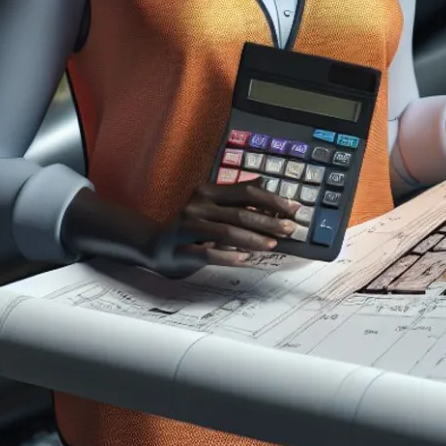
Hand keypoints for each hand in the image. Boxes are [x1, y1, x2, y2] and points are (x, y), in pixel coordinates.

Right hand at [174, 180, 302, 269]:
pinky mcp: (181, 250)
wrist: (152, 243)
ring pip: (227, 232)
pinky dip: (228, 256)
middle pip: (240, 212)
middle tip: (289, 229)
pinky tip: (244, 259)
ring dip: (253, 239)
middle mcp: (197, 205)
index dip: (272, 200)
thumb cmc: (190, 226)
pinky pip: (208, 253)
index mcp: (208, 192)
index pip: (246, 192)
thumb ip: (235, 197)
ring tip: (272, 245)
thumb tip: (265, 185)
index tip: (293, 209)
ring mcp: (187, 227)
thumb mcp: (211, 206)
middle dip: (268, 221)